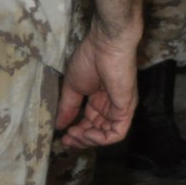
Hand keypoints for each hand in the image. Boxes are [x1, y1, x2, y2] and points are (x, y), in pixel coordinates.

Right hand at [54, 21, 141, 148]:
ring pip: (107, 135)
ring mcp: (120, 107)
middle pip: (98, 131)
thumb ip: (68, 107)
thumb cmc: (90, 59)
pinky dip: (101, 139)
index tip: (63, 137)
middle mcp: (111, 104)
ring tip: (75, 134)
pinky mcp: (126, 108)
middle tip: (67, 139)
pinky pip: (117, 133)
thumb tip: (59, 126)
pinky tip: (86, 132)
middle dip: (81, 139)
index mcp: (100, 98)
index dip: (77, 133)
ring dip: (89, 140)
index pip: (90, 123)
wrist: (105, 45)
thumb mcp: (73, 87)